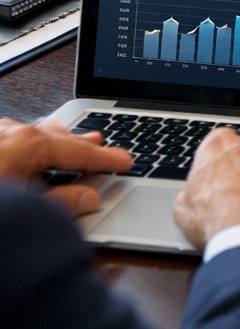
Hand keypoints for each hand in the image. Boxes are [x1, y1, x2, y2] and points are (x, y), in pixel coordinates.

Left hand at [0, 118, 132, 214]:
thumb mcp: (23, 207)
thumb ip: (60, 203)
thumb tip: (89, 199)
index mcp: (30, 144)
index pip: (80, 151)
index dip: (106, 158)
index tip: (125, 161)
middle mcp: (14, 132)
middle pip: (60, 138)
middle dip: (85, 146)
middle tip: (107, 150)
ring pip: (37, 135)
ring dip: (58, 144)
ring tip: (75, 144)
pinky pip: (17, 139)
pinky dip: (34, 146)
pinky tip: (32, 154)